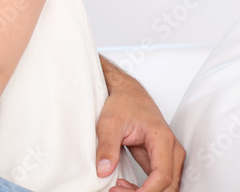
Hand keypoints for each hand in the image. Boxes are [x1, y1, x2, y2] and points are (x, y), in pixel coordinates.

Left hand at [96, 59, 184, 191]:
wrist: (129, 94)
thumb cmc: (123, 103)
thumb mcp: (109, 122)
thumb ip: (107, 146)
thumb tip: (103, 170)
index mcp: (162, 138)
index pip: (163, 175)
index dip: (146, 191)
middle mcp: (172, 150)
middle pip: (168, 186)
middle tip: (116, 191)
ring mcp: (169, 156)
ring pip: (166, 187)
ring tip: (118, 188)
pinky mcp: (162, 160)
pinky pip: (159, 182)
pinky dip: (144, 189)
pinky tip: (125, 185)